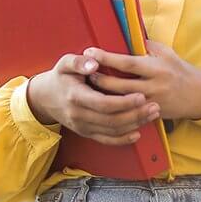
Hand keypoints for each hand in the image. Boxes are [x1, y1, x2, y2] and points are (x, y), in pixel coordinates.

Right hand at [26, 52, 161, 145]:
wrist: (45, 98)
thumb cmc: (60, 77)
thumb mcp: (64, 63)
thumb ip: (79, 61)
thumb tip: (94, 63)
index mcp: (75, 96)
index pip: (103, 103)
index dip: (123, 102)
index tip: (141, 96)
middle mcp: (79, 115)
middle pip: (111, 120)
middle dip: (135, 114)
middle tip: (154, 106)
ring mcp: (82, 126)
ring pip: (112, 131)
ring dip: (134, 125)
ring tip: (152, 115)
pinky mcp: (86, 133)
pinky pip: (106, 140)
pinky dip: (123, 139)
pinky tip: (137, 133)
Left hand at [83, 40, 200, 121]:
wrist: (198, 95)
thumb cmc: (180, 70)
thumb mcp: (166, 53)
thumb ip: (147, 45)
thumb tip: (127, 35)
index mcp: (156, 68)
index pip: (127, 63)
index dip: (107, 58)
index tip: (90, 52)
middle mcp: (153, 86)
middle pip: (119, 85)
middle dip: (99, 78)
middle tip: (84, 72)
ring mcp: (151, 102)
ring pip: (121, 101)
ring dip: (103, 94)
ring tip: (89, 87)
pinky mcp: (150, 114)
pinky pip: (128, 113)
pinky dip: (114, 108)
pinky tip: (102, 104)